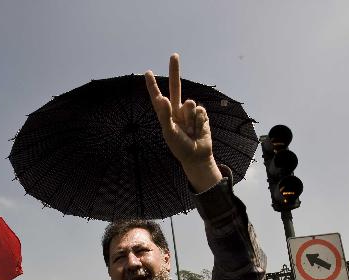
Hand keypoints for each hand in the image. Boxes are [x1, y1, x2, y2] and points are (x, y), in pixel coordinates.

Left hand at [145, 53, 221, 192]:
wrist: (197, 155)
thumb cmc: (179, 146)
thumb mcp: (169, 132)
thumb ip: (165, 115)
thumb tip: (163, 98)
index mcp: (166, 114)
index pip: (158, 97)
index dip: (153, 85)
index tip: (148, 72)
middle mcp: (177, 110)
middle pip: (176, 86)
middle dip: (175, 71)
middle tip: (174, 55)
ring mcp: (189, 112)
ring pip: (190, 104)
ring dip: (190, 119)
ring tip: (190, 131)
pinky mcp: (201, 115)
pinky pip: (200, 111)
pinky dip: (199, 121)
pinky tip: (198, 130)